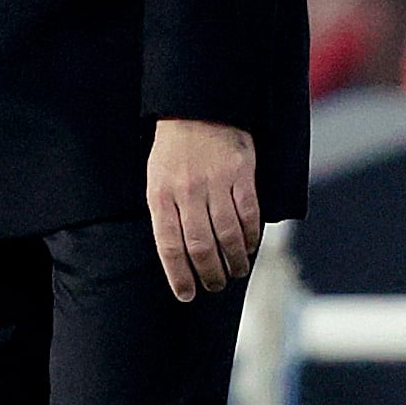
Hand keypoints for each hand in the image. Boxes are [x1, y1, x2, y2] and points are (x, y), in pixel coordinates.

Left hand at [146, 117, 260, 303]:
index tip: (187, 295)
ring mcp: (215, 182)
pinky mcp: (240, 173)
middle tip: (215, 286)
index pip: (168, 246)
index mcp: (160, 195)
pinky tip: (249, 247)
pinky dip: (250, 236)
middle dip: (209, 274)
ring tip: (235, 273)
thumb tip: (178, 256)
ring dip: (233, 261)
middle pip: (200, 246)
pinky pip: (248, 214)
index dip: (179, 275)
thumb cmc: (173, 152)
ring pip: (227, 234)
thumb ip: (166, 214)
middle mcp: (186, 191)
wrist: (196, 109)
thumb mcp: (156, 180)